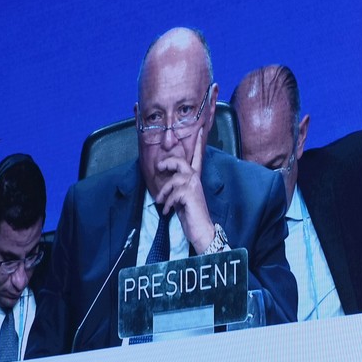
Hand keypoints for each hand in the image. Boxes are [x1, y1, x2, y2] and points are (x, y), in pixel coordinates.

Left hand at [153, 124, 215, 252]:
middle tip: (159, 168)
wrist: (201, 231)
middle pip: (181, 162)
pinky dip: (167, 203)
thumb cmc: (191, 216)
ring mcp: (194, 188)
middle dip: (168, 163)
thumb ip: (176, 188)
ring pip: (175, 179)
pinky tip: (166, 211)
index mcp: (194, 180)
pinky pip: (174, 193)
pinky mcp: (191, 196)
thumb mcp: (180, 199)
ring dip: (164, 191)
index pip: (197, 158)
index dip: (198, 144)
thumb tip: (165, 182)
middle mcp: (196, 181)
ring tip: (159, 202)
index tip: (198, 130)